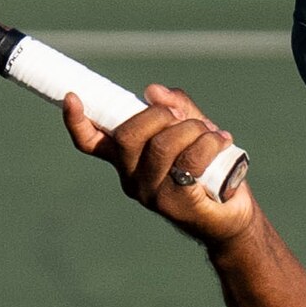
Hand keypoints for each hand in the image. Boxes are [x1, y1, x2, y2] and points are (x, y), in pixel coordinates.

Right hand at [64, 83, 257, 244]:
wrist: (233, 215)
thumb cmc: (209, 169)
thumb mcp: (192, 129)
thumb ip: (176, 107)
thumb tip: (152, 91)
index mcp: (126, 159)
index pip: (90, 142)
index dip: (77, 121)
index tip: (72, 97)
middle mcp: (131, 178)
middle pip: (127, 136)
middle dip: (159, 115)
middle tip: (183, 118)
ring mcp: (150, 193)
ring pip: (161, 145)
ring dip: (191, 129)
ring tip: (212, 133)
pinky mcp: (176, 203)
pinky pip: (189, 162)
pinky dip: (210, 143)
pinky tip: (222, 141)